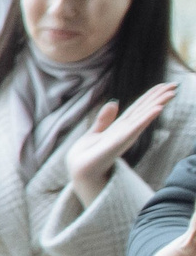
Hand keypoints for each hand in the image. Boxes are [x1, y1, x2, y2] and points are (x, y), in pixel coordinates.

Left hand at [69, 83, 175, 205]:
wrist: (81, 171)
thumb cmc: (88, 155)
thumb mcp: (96, 132)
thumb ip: (105, 119)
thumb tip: (114, 102)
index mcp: (121, 127)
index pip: (138, 108)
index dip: (150, 96)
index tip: (164, 85)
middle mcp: (126, 130)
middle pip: (144, 110)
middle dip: (159, 97)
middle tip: (175, 85)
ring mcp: (124, 136)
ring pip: (143, 116)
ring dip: (157, 104)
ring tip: (171, 93)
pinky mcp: (118, 142)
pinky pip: (134, 128)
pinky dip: (146, 118)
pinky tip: (157, 109)